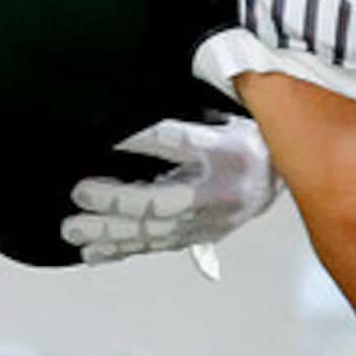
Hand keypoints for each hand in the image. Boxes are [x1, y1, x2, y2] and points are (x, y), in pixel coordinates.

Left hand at [59, 115, 281, 264]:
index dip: (141, 140)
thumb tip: (133, 104)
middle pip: (162, 201)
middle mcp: (218, 191)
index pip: (178, 142)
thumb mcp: (226, 113)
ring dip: (110, 232)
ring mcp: (209, 220)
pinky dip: (121, 250)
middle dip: (116, 202)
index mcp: (225, 150)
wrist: (283, 176)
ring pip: (155, 232)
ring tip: (73, 230)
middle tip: (81, 193)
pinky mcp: (198, 236)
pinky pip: (155, 246)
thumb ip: (186, 112)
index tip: (108, 138)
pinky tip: (93, 251)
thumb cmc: (247, 140)